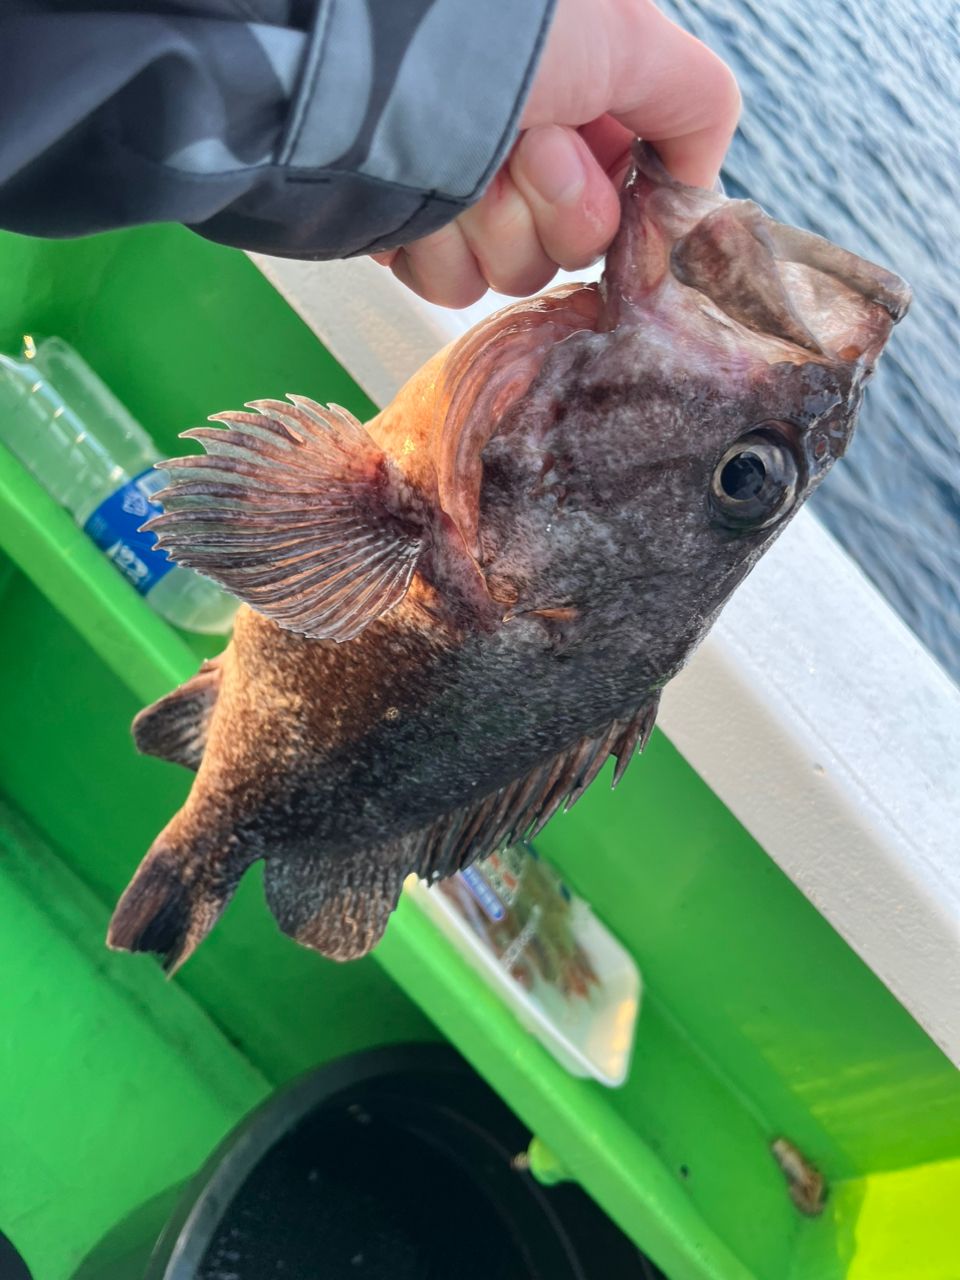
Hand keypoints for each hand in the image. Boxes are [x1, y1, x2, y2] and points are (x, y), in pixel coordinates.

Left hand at [374, 0, 739, 307]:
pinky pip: (449, 285)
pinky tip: (422, 194)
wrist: (371, 54)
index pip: (625, 202)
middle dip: (556, 206)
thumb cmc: (499, 23)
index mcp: (579, 106)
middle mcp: (523, 150)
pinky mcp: (408, 229)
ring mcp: (463, 194)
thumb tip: (697, 188)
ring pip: (512, 273)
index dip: (612, 199)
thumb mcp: (630, 36)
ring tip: (465, 160)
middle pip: (573, 249)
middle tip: (527, 144)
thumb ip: (697, 104)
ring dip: (495, 223)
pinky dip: (437, 246)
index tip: (590, 162)